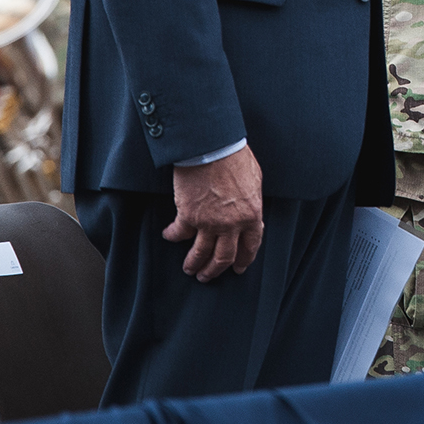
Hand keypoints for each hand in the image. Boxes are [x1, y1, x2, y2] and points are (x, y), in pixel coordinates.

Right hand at [165, 145, 263, 281]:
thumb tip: (247, 213)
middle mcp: (232, 224)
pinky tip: (169, 236)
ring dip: (194, 263)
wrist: (213, 147)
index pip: (251, 245)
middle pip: (224, 256)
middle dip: (215, 270)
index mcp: (252, 215)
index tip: (238, 268)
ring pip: (201, 253)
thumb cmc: (235, 158)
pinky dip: (172, 236)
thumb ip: (250, 202)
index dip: (244, 259)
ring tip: (189, 269)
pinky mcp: (189, 216)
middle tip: (207, 276)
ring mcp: (209, 222)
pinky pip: (179, 234)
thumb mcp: (254, 181)